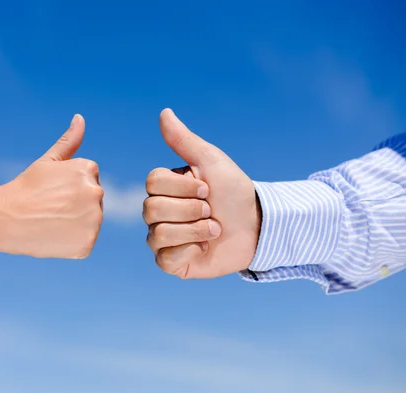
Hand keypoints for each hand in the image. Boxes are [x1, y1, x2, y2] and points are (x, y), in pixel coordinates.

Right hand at [0, 114, 103, 258]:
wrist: (4, 219)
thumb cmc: (25, 188)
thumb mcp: (47, 162)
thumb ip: (69, 141)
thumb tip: (80, 118)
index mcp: (88, 170)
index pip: (88, 182)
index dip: (68, 189)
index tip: (51, 192)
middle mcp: (96, 193)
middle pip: (91, 202)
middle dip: (75, 205)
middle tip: (50, 208)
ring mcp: (94, 220)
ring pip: (90, 222)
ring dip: (75, 224)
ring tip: (51, 222)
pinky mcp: (88, 242)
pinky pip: (85, 242)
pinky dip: (72, 243)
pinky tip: (53, 236)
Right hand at [144, 109, 260, 278]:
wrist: (257, 226)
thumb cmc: (234, 191)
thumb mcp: (210, 161)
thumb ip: (184, 140)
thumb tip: (164, 112)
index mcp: (164, 188)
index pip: (153, 183)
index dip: (183, 187)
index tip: (207, 188)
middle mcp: (158, 213)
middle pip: (152, 209)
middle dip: (191, 209)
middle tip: (212, 210)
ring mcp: (163, 239)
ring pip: (158, 234)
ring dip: (195, 230)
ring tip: (213, 229)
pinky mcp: (172, 263)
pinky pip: (165, 259)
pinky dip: (190, 251)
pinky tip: (204, 248)